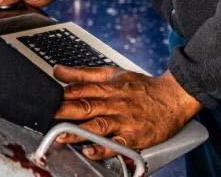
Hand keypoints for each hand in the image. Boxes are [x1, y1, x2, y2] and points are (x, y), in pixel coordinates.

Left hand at [52, 66, 200, 161]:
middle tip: (47, 116)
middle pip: (86, 106)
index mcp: (109, 86)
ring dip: (79, 131)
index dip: (63, 94)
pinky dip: (104, 148)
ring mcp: (125, 121)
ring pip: (99, 126)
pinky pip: (118, 145)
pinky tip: (91, 151)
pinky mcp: (136, 137)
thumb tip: (57, 70)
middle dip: (64, 112)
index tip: (46, 98)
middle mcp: (115, 103)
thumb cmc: (140, 87)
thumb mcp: (113, 72)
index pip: (81, 89)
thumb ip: (83, 74)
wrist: (174, 97)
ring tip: (62, 136)